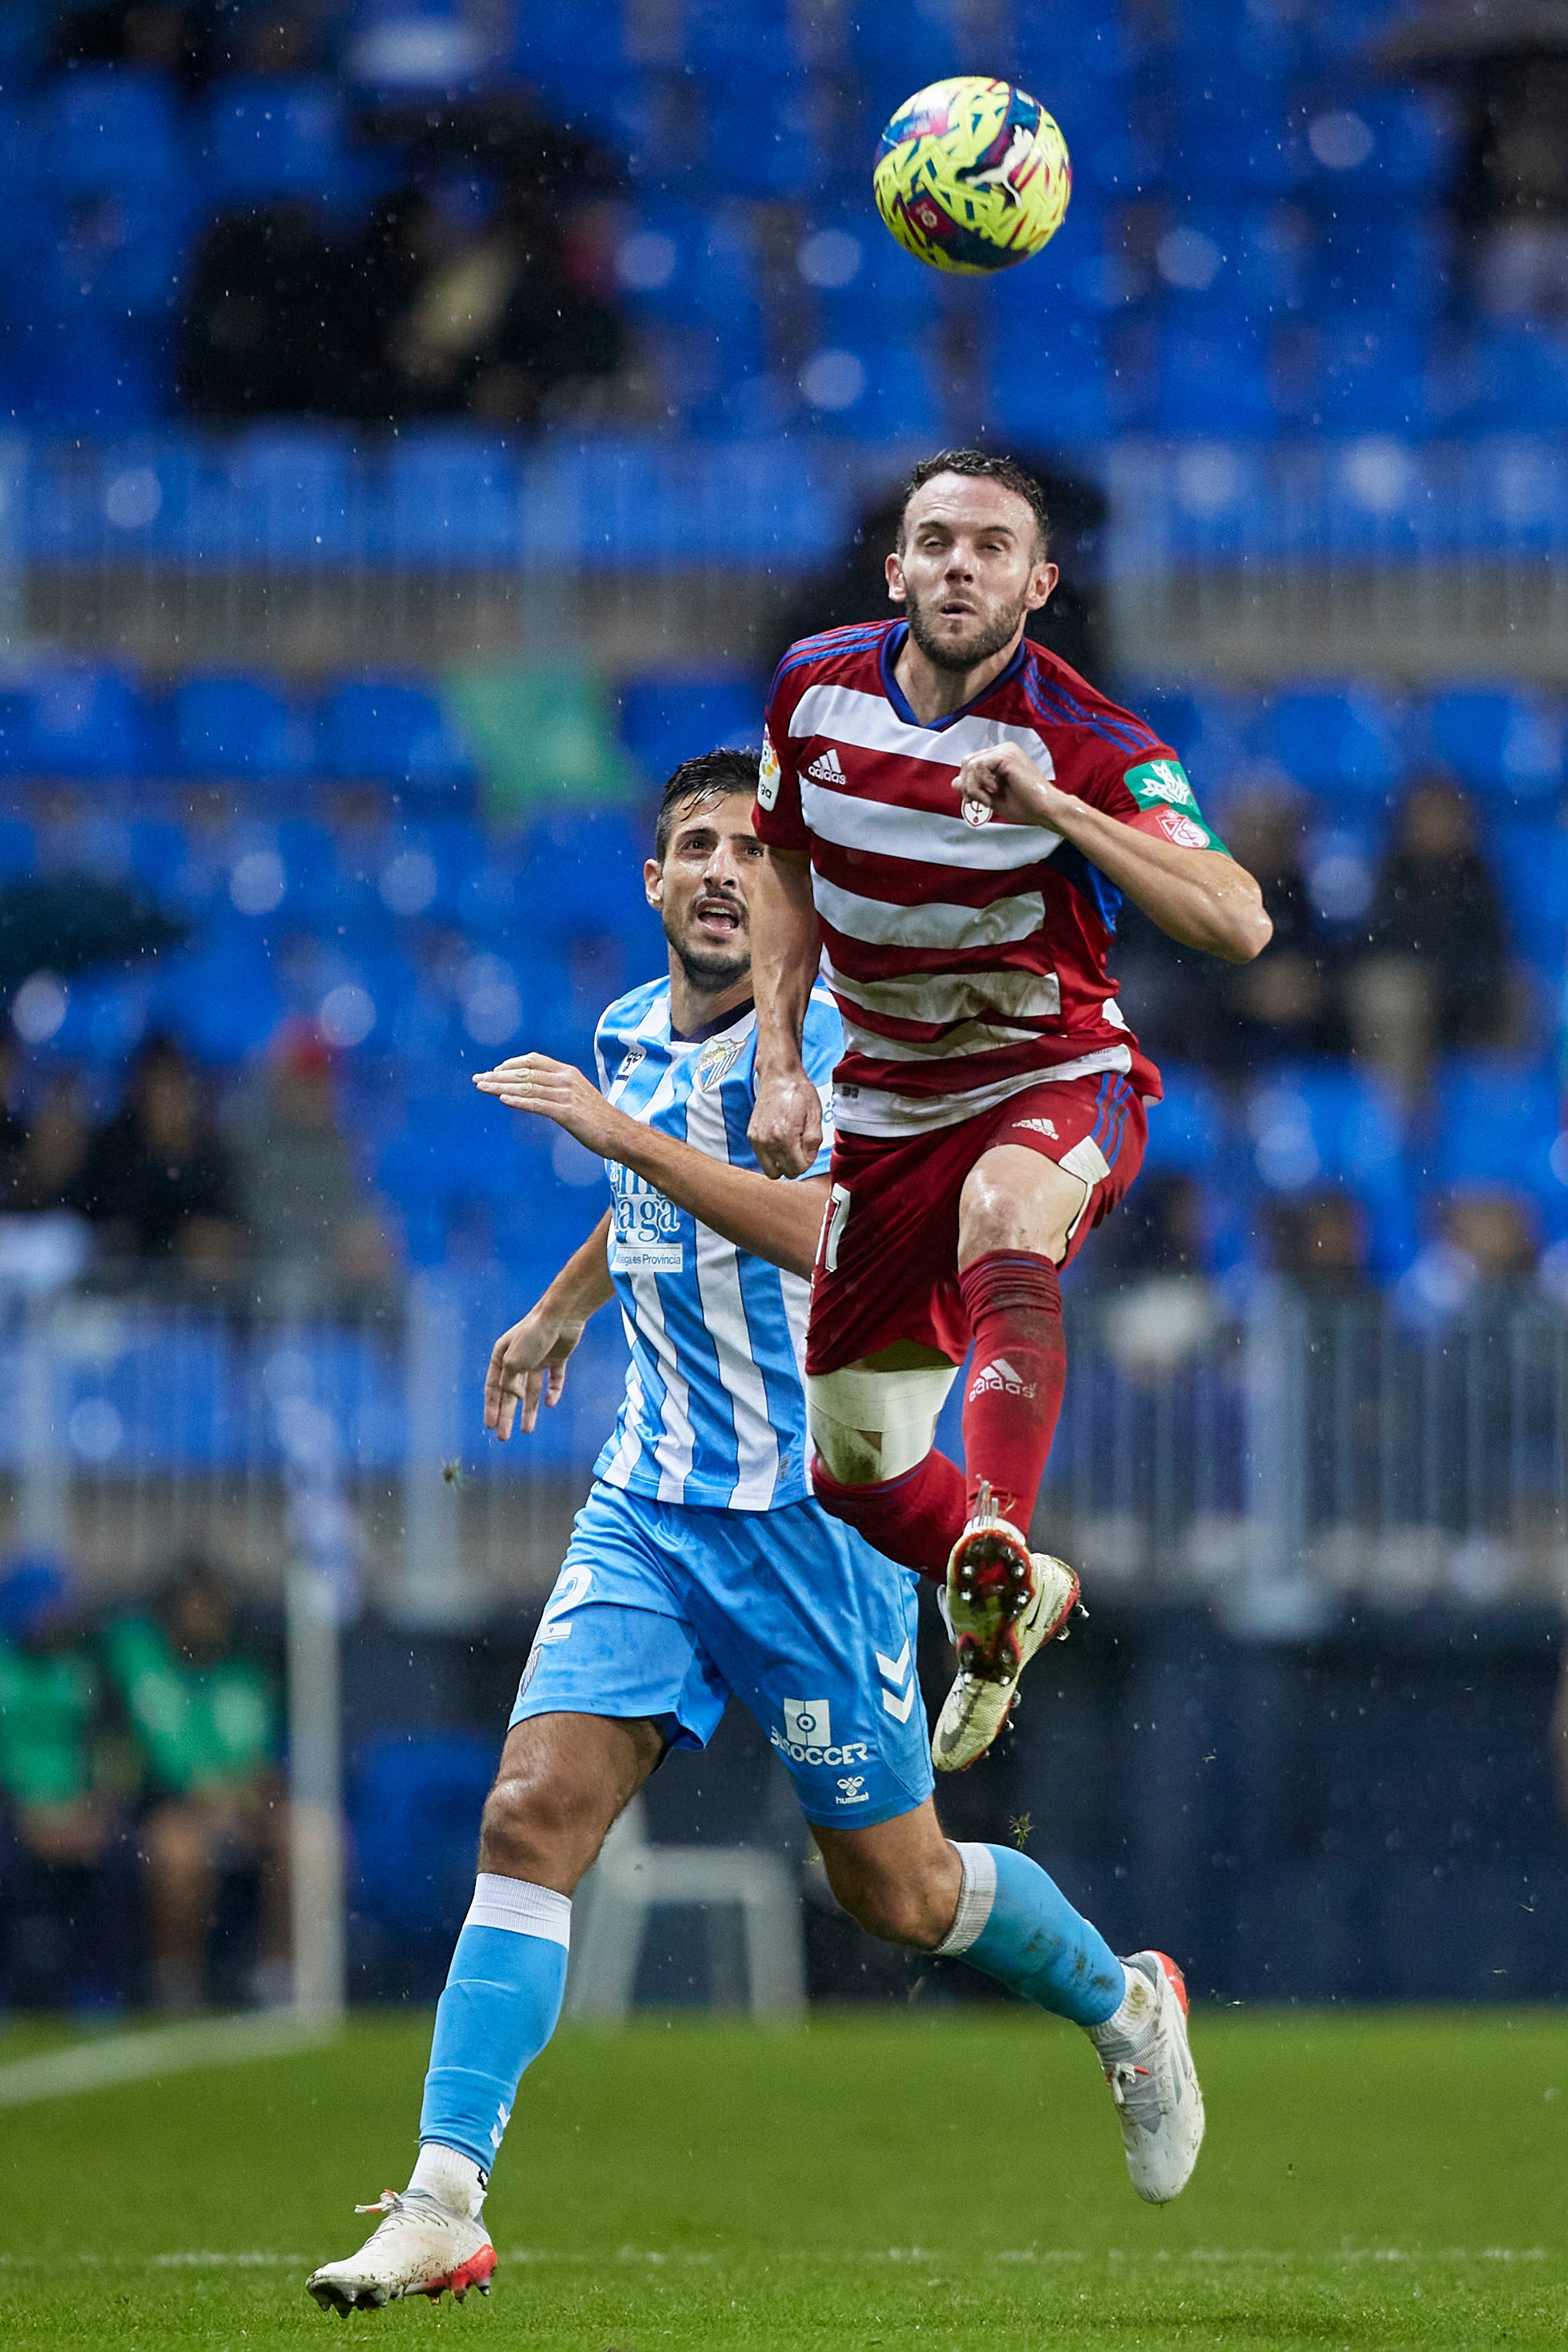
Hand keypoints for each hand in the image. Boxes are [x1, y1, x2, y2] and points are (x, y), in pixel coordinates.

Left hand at [473, 1053, 613, 1153]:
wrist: (620, 1134)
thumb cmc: (598, 1118)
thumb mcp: (578, 1096)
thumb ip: (558, 1089)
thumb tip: (536, 1091)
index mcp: (568, 1072)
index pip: (533, 1060)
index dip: (511, 1064)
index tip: (494, 1071)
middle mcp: (566, 1079)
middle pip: (525, 1073)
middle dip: (498, 1075)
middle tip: (478, 1080)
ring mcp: (567, 1095)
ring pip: (527, 1087)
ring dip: (501, 1087)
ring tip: (482, 1088)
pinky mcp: (567, 1113)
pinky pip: (537, 1104)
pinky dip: (518, 1101)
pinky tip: (503, 1100)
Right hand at [485, 1302, 587, 1439]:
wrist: (561, 1316)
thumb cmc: (532, 1336)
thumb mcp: (513, 1362)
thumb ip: (510, 1383)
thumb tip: (515, 1397)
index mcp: (502, 1356)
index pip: (493, 1386)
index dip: (491, 1407)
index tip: (490, 1426)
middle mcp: (518, 1358)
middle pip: (511, 1393)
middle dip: (507, 1414)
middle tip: (503, 1437)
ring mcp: (538, 1358)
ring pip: (532, 1390)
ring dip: (529, 1410)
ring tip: (527, 1430)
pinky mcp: (557, 1357)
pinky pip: (554, 1379)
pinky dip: (552, 1391)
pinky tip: (550, 1404)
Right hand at [748, 1066, 822, 1178]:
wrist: (779, 1076)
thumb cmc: (799, 1092)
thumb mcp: (815, 1115)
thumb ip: (814, 1141)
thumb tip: (808, 1159)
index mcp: (786, 1136)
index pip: (798, 1169)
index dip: (807, 1161)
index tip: (809, 1148)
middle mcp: (768, 1140)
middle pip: (785, 1172)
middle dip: (795, 1164)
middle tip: (800, 1147)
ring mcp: (757, 1139)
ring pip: (771, 1171)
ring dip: (782, 1163)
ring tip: (789, 1146)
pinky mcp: (751, 1136)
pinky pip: (762, 1159)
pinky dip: (772, 1156)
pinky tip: (779, 1141)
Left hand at [952, 744, 1064, 831]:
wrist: (1045, 810)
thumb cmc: (1024, 806)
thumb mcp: (990, 798)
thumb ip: (973, 788)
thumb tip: (954, 781)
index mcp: (1000, 757)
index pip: (970, 764)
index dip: (966, 784)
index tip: (974, 802)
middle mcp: (1003, 749)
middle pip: (967, 761)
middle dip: (967, 785)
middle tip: (977, 801)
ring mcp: (1006, 750)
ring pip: (970, 764)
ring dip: (973, 787)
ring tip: (987, 800)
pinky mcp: (1007, 756)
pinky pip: (979, 765)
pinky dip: (980, 784)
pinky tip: (993, 792)